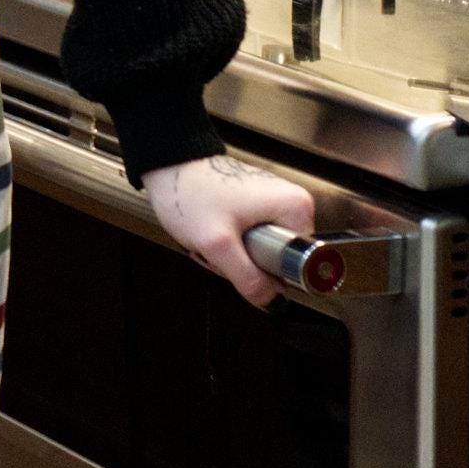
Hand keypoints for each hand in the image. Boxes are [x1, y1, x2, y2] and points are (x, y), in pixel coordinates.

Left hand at [141, 153, 317, 308]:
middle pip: (279, 260)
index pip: (300, 264)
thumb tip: (272, 302)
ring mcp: (275, 204)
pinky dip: (230, 244)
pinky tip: (214, 232)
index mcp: (296, 208)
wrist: (169, 165)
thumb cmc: (190, 194)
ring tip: (213, 238)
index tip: (242, 257)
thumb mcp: (218, 245)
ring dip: (235, 256)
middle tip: (220, 249)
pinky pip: (252, 240)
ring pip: (262, 253)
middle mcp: (293, 203)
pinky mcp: (258, 206)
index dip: (268, 272)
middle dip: (246, 264)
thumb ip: (247, 278)